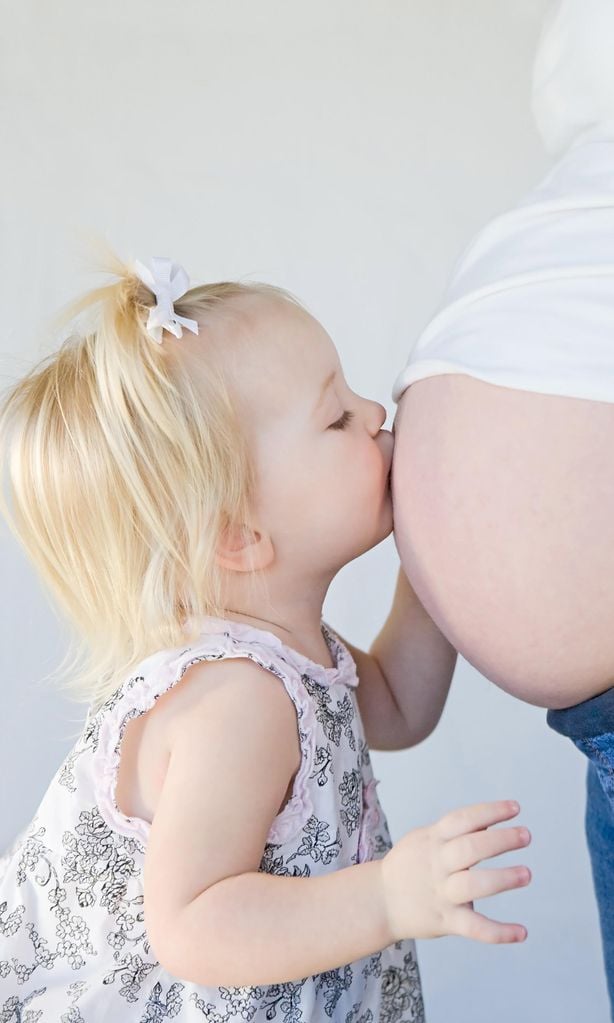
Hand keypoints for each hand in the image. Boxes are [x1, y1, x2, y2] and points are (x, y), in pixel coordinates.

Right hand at [379, 800, 530, 943]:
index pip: (462, 820)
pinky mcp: (445, 921)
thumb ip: (454, 832)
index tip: (514, 808)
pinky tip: (522, 932)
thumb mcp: (424, 839)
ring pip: (473, 885)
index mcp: (433, 840)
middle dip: (500, 840)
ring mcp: (441, 893)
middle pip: (470, 849)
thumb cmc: (408, 866)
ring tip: (526, 873)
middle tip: (526, 835)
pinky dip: (499, 932)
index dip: (489, 812)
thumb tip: (489, 822)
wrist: (379, 902)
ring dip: (502, 879)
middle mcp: (437, 864)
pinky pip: (474, 927)